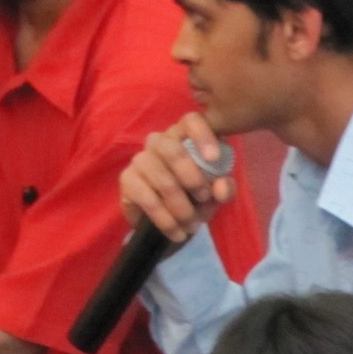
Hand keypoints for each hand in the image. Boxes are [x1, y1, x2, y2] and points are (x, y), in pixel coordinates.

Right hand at [119, 114, 233, 242]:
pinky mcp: (127, 179)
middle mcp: (160, 142)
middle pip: (171, 149)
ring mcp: (141, 159)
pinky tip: (177, 232)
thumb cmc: (196, 198)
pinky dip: (165, 219)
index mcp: (185, 137)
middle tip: (204, 198)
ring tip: (192, 224)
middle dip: (192, 177)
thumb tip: (222, 187)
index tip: (214, 159)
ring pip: (161, 177)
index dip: (203, 136)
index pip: (191, 121)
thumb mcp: (216, 195)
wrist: (170, 222)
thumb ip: (224, 189)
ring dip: (181, 206)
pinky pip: (146, 198)